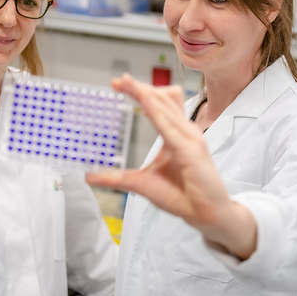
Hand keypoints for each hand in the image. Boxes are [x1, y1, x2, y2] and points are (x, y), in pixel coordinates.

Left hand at [86, 74, 256, 258]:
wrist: (207, 215)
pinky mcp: (191, 150)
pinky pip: (171, 126)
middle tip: (118, 80)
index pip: (158, 104)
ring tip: (128, 84)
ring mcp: (190, 138)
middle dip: (139, 87)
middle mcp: (184, 131)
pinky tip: (144, 103)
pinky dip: (157, 112)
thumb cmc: (181, 196)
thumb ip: (117, 177)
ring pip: (167, 105)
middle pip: (163, 98)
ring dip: (146, 93)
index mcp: (175, 135)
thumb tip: (89, 176)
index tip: (119, 83)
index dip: (140, 91)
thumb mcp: (141, 183)